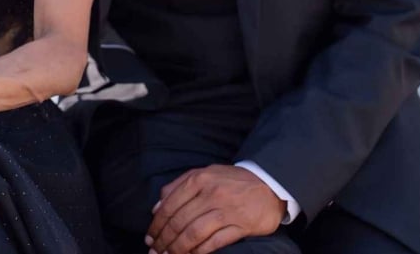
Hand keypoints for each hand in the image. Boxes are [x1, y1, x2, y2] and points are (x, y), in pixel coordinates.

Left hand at [145, 164, 285, 253]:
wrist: (269, 184)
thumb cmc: (231, 181)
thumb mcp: (203, 174)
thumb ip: (178, 187)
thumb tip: (156, 208)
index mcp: (199, 180)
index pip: (170, 205)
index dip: (157, 224)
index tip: (150, 238)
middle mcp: (211, 194)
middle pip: (180, 221)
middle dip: (165, 240)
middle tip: (156, 252)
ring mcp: (227, 210)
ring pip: (195, 233)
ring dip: (179, 248)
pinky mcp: (242, 225)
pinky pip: (216, 242)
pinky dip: (201, 251)